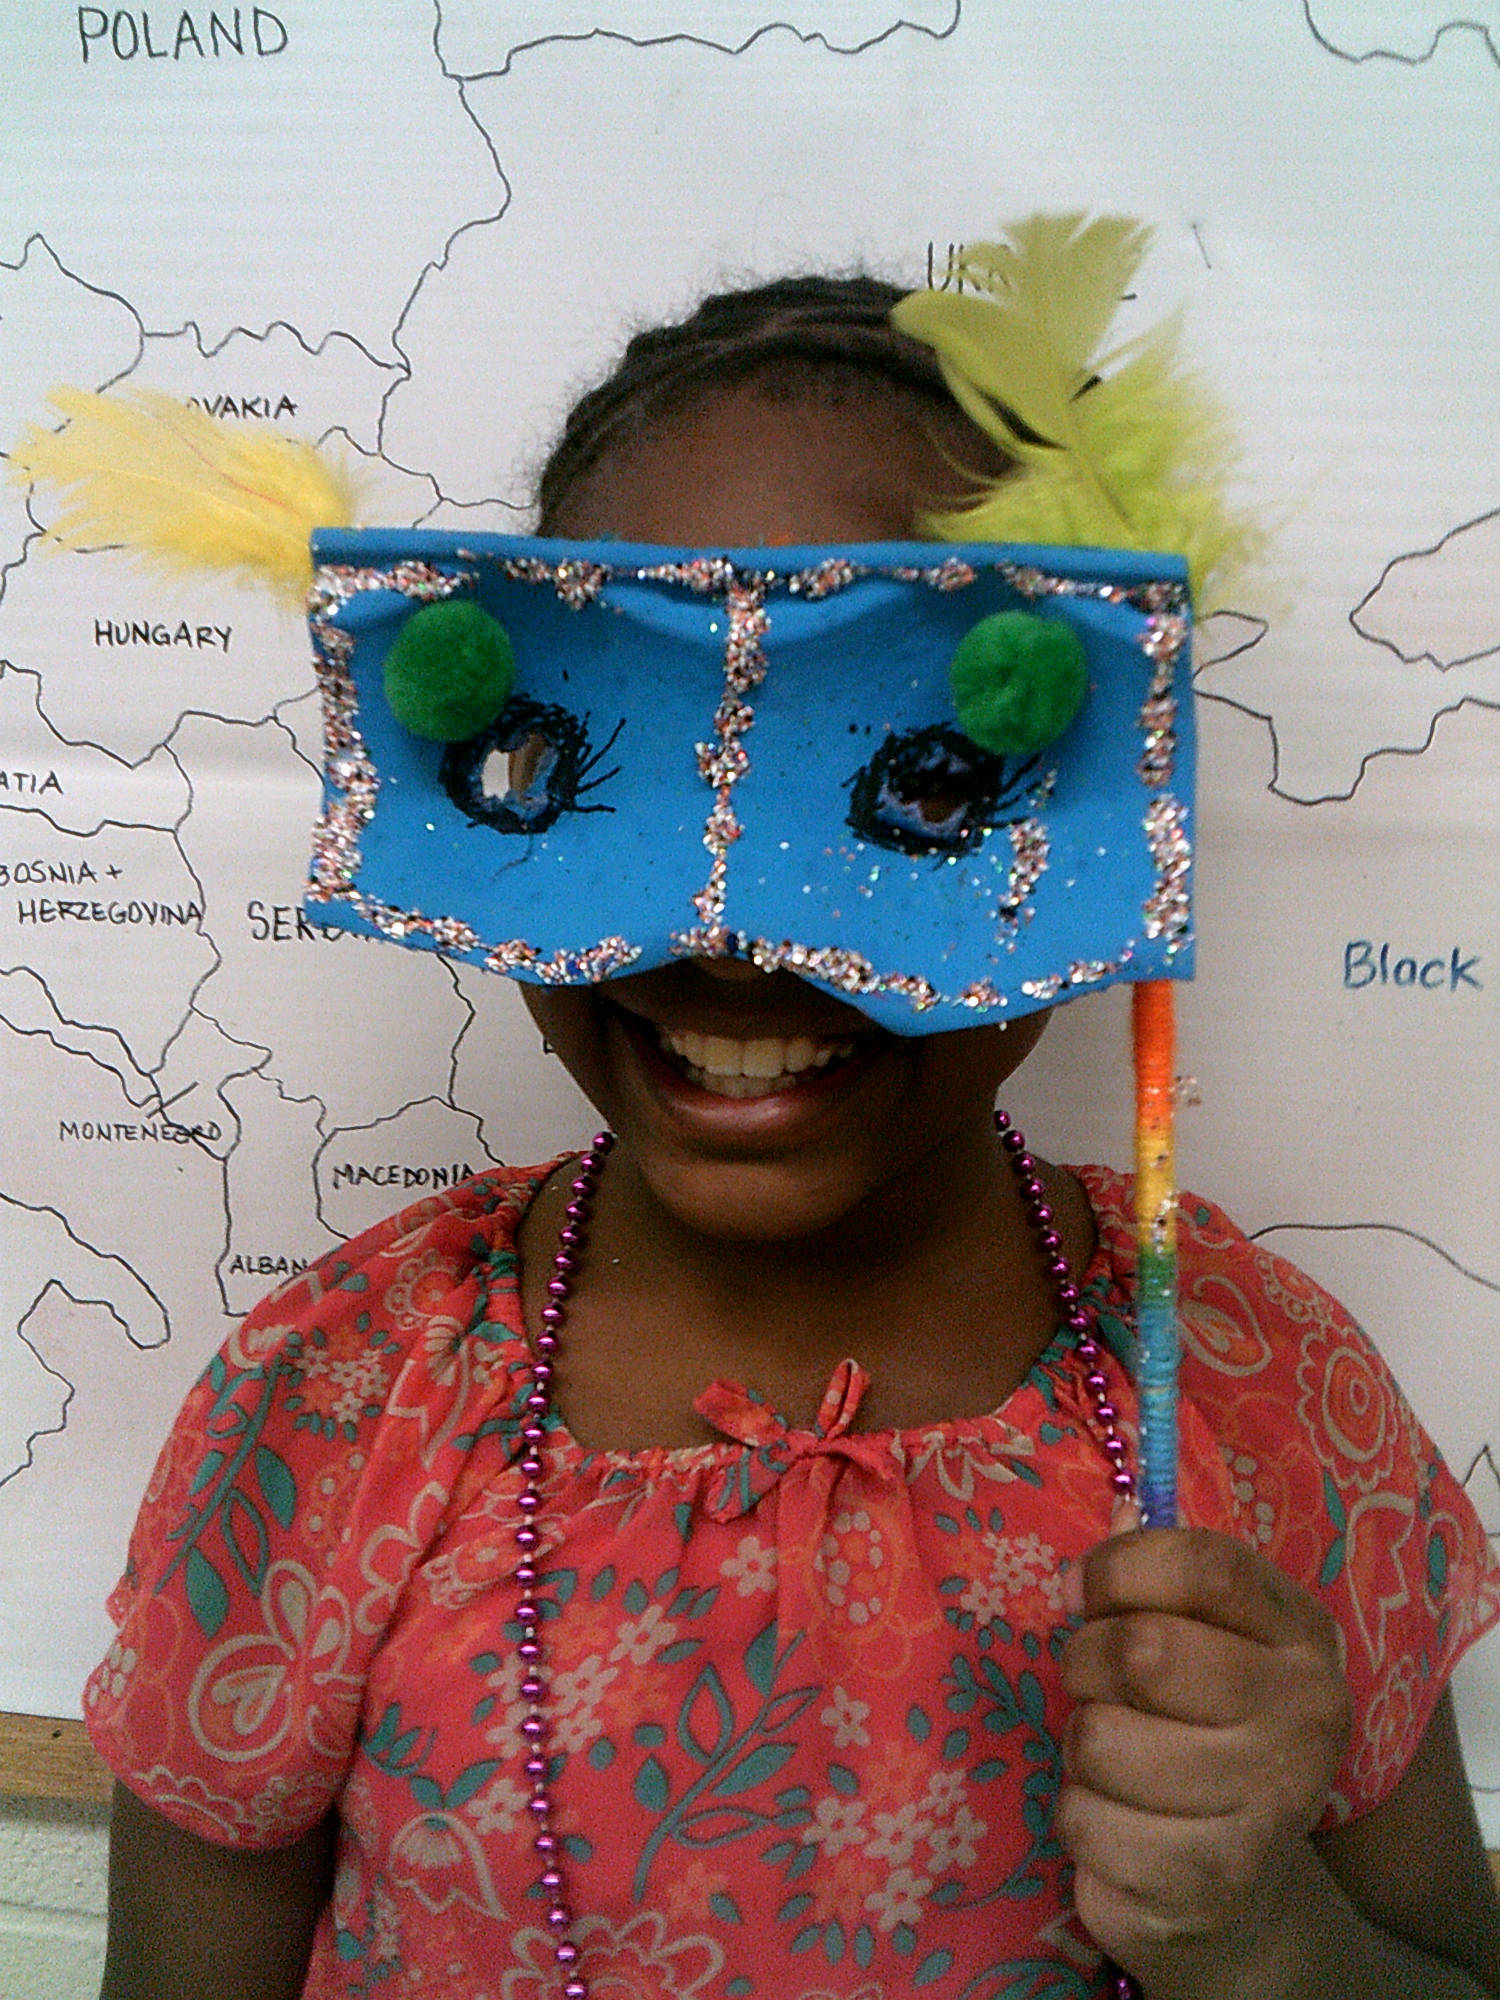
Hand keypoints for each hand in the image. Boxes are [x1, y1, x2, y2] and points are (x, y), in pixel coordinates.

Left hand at [1058, 1527, 1350, 1994]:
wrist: (1242, 1889)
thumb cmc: (1204, 1728)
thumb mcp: (1203, 1637)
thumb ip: (1157, 1572)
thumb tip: (1116, 1506)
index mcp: (1301, 1636)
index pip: (1208, 1566)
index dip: (1119, 1567)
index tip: (1078, 1589)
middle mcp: (1303, 1717)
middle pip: (1143, 1651)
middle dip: (1084, 1661)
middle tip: (1092, 1683)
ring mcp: (1266, 1808)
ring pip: (1099, 1740)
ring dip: (1080, 1746)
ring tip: (1115, 1759)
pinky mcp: (1212, 1885)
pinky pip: (1085, 1821)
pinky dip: (1079, 1818)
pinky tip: (1118, 1824)